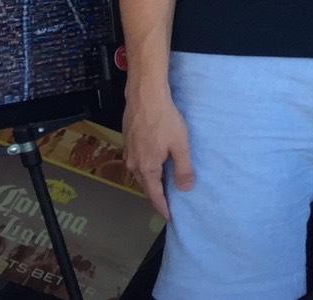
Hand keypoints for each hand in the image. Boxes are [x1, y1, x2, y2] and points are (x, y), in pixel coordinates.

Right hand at [122, 91, 193, 220]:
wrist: (145, 95)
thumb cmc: (165, 119)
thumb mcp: (180, 145)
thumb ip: (183, 169)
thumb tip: (185, 189)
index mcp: (147, 168)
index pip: (155, 195)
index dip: (163, 207)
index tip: (169, 216)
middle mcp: (134, 164)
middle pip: (145, 186)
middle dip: (155, 195)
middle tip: (167, 202)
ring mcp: (128, 151)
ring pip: (138, 174)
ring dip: (149, 181)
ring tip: (160, 184)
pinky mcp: (127, 140)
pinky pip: (135, 161)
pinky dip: (144, 168)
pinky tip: (151, 162)